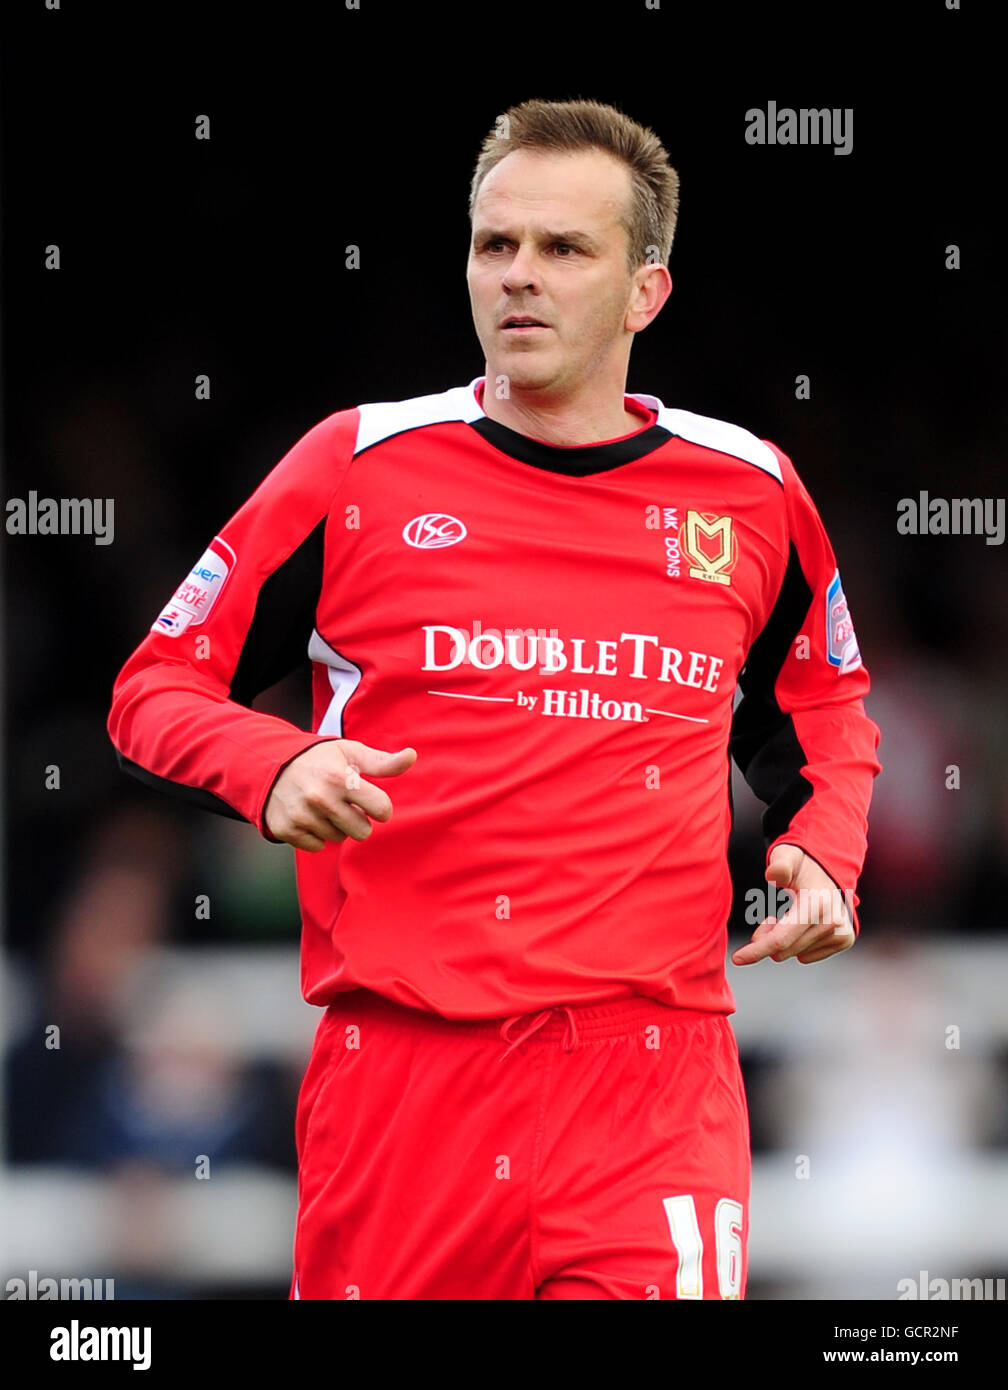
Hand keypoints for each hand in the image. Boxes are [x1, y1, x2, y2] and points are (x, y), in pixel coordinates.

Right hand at [265, 740, 416, 850]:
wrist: (269, 764)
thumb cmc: (318, 759)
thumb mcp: (350, 753)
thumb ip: (382, 762)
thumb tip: (412, 755)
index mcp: (339, 778)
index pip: (382, 809)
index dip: (380, 807)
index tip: (371, 800)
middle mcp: (320, 798)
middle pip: (362, 831)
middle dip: (358, 819)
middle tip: (344, 804)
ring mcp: (301, 816)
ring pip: (339, 838)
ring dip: (336, 826)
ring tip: (324, 807)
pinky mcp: (286, 829)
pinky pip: (317, 846)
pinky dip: (315, 835)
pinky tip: (309, 816)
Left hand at [730, 843, 854, 965]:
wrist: (830, 868)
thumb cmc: (803, 863)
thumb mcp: (788, 856)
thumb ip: (780, 865)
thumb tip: (773, 874)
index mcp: (817, 904)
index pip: (781, 939)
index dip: (756, 950)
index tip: (738, 958)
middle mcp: (832, 922)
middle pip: (784, 950)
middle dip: (767, 938)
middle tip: (770, 917)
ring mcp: (841, 932)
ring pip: (795, 954)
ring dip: (784, 939)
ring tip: (788, 916)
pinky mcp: (844, 940)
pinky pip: (807, 955)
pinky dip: (797, 944)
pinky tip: (800, 925)